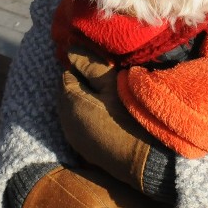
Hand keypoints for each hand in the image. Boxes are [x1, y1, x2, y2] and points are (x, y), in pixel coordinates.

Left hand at [58, 46, 155, 193]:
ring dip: (88, 101)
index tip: (105, 69)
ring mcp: (73, 137)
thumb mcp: (112, 83)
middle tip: (110, 82)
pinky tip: (109, 117)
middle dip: (85, 84)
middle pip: (70, 92)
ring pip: (75, 109)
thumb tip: (69, 48)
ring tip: (111, 99)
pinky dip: (91, 117)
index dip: (86, 68)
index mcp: (68, 100)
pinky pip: (82, 125)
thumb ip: (89, 64)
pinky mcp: (83, 150)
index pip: (68, 73)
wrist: (143, 159)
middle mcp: (64, 120)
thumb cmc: (129, 115)